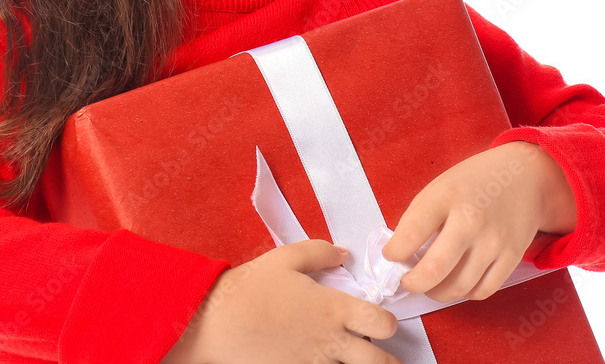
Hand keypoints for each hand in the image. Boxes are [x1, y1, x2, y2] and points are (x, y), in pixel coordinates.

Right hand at [164, 239, 401, 363]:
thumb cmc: (251, 287)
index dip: (387, 323)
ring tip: (355, 362)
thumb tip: (343, 254)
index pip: (383, 322)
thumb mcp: (286, 258)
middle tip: (381, 357)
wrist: (217, 322)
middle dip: (387, 361)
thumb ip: (320, 252)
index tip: (379, 322)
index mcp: (333, 308)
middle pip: (380, 362)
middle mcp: (331, 341)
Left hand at [381, 142, 575, 302]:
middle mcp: (471, 220)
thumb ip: (418, 216)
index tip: (390, 256)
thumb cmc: (475, 182)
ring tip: (429, 284)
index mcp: (447, 196)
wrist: (523, 177)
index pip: (411, 233)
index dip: (394, 252)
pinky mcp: (511, 257)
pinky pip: (482, 291)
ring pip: (458, 288)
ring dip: (436, 293)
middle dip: (412, 283)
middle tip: (406, 281)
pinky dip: (464, 293)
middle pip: (434, 270)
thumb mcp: (439, 185)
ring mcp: (493, 242)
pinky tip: (456, 282)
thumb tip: (399, 250)